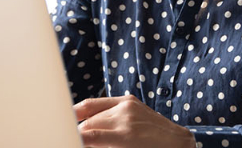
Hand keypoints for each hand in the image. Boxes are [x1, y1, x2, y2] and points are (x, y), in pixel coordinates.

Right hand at [74, 95, 195, 147]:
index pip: (89, 135)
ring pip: (92, 111)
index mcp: (126, 136)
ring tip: (76, 129)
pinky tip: (85, 118)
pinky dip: (92, 112)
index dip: (74, 137)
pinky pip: (102, 103)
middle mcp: (125, 117)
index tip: (65, 137)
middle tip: (68, 136)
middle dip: (77, 131)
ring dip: (83, 122)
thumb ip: (104, 146)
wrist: (176, 143)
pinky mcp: (129, 99)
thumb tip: (85, 140)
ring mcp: (127, 105)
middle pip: (88, 123)